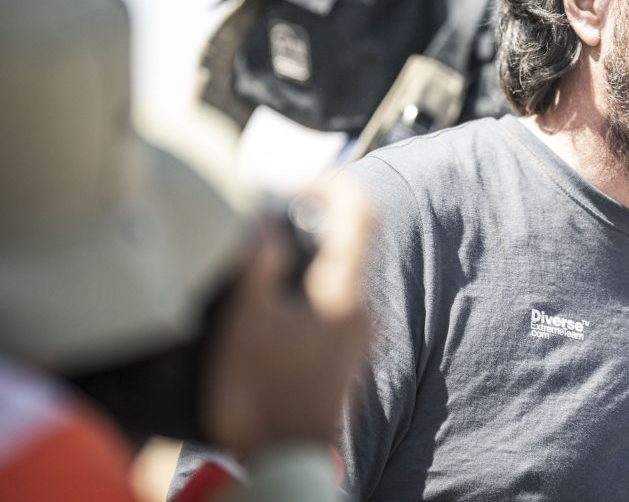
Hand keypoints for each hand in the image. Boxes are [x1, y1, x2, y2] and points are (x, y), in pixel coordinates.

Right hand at [202, 174, 373, 457]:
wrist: (282, 466)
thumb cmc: (264, 400)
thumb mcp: (248, 325)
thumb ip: (260, 267)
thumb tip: (266, 221)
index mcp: (345, 293)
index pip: (359, 212)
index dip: (331, 182)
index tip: (296, 181)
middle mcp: (363, 310)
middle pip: (349, 239)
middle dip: (312, 218)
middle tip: (271, 215)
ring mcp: (359, 335)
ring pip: (340, 271)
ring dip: (307, 255)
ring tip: (264, 260)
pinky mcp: (346, 355)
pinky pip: (333, 301)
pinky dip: (308, 286)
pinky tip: (272, 304)